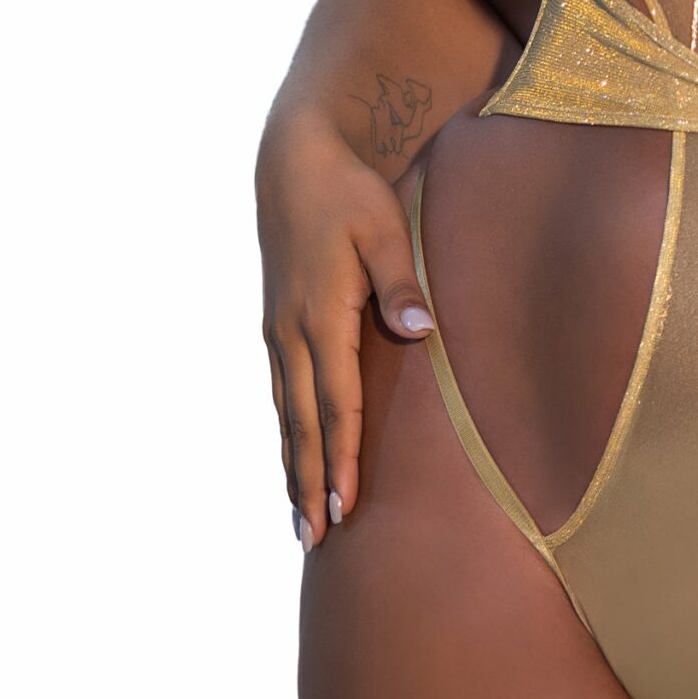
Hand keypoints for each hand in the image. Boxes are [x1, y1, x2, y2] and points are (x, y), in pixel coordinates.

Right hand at [256, 117, 434, 550]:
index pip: (335, 403)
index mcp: (320, 316)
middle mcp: (290, 333)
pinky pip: (280, 393)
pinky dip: (286, 432)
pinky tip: (290, 457)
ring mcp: (278, 331)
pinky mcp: (276, 325)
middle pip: (301, 424)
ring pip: (285, 414)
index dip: (339, 458)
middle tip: (315, 539)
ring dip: (292, 466)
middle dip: (308, 482)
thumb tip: (420, 331)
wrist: (296, 159)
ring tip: (299, 520)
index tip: (343, 505)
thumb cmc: (348, 193)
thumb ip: (402, 283)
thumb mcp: (383, 229)